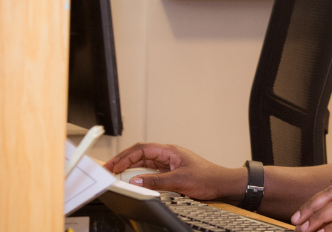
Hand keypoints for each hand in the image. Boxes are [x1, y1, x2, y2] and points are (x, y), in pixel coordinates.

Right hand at [104, 143, 240, 200]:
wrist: (222, 183)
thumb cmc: (208, 177)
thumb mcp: (180, 180)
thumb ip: (157, 181)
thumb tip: (136, 181)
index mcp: (169, 151)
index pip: (141, 149)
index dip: (125, 156)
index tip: (113, 165)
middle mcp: (167, 155)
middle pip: (140, 155)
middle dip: (123, 162)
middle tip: (109, 171)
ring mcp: (168, 164)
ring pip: (144, 164)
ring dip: (130, 169)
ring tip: (117, 176)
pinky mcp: (170, 173)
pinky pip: (151, 173)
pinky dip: (140, 177)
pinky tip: (134, 182)